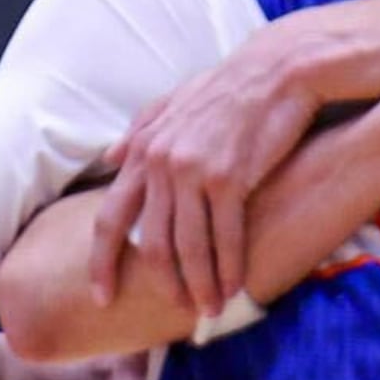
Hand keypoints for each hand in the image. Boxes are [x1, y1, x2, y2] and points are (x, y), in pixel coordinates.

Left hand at [90, 30, 324, 317]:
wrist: (278, 70)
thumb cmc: (230, 87)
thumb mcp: (175, 101)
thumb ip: (140, 131)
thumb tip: (109, 158)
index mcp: (143, 149)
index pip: (109, 217)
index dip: (102, 262)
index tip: (101, 296)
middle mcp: (160, 162)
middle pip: (149, 242)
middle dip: (161, 283)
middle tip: (173, 309)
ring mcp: (193, 171)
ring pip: (187, 247)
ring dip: (198, 285)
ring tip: (209, 309)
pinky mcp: (230, 178)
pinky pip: (225, 238)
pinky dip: (228, 269)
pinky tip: (234, 287)